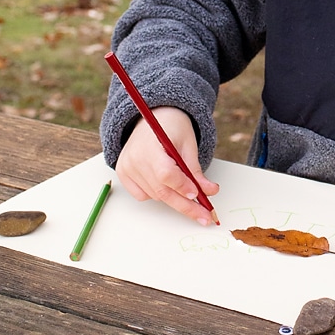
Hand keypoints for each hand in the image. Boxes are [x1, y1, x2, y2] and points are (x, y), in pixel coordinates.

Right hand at [115, 106, 218, 224]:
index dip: (182, 186)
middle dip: (186, 206)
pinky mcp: (123, 174)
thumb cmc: (172, 128)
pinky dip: (157, 194)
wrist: (153, 116)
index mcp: (150, 146)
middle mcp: (134, 158)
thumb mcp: (188, 145)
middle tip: (205, 217)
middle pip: (161, 191)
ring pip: (155, 195)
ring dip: (174, 198)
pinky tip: (165, 184)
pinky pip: (143, 195)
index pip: (165, 174)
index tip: (198, 195)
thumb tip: (210, 192)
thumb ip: (196, 170)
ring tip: (189, 192)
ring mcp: (126, 167)